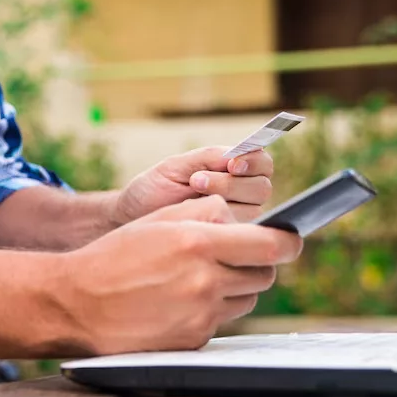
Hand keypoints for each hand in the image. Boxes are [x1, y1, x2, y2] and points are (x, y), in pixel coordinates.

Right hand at [58, 195, 302, 355]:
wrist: (76, 304)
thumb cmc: (114, 257)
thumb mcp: (158, 220)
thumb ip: (205, 213)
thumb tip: (241, 221)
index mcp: (199, 243)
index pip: (272, 245)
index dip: (288, 242)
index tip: (290, 240)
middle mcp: (205, 281)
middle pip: (264, 275)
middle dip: (256, 264)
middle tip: (233, 257)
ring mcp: (201, 315)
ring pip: (246, 300)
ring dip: (234, 288)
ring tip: (199, 279)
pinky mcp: (193, 340)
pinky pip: (220, 322)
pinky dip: (210, 311)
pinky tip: (178, 303)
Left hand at [113, 147, 274, 224]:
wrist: (133, 218)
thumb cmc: (155, 188)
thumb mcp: (177, 166)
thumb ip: (209, 157)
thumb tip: (238, 155)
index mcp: (236, 171)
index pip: (262, 163)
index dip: (253, 162)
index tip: (232, 164)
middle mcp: (243, 195)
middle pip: (261, 187)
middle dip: (230, 183)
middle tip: (197, 181)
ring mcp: (237, 220)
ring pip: (252, 210)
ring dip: (222, 200)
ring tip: (190, 197)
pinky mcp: (227, 241)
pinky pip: (237, 232)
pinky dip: (218, 222)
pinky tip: (196, 218)